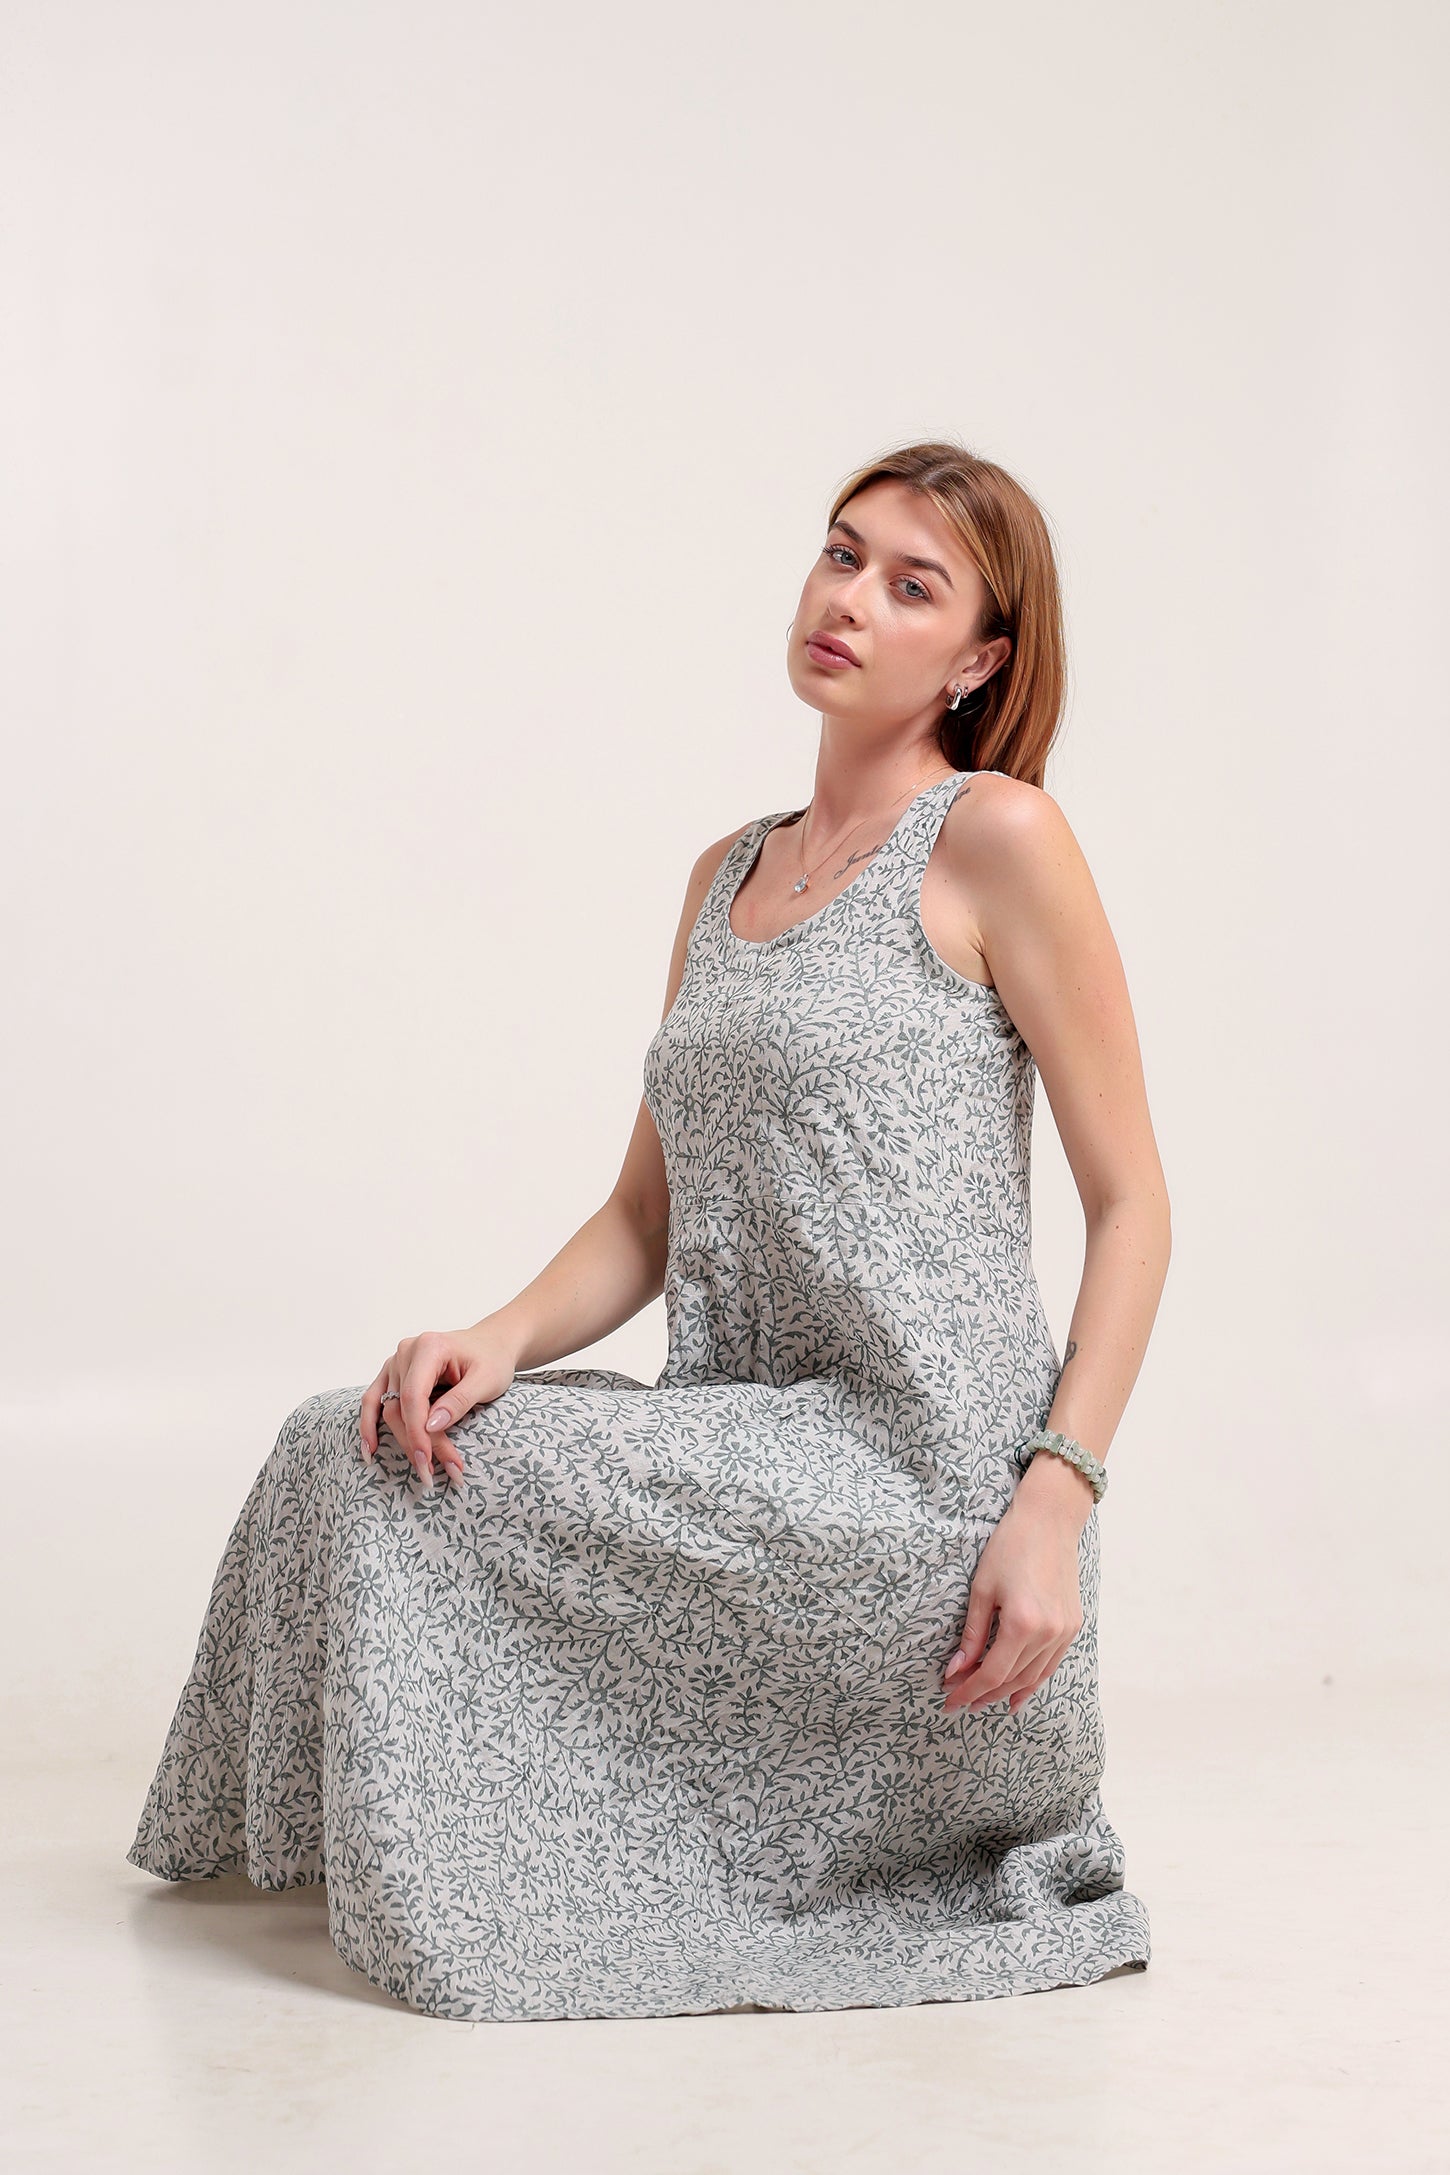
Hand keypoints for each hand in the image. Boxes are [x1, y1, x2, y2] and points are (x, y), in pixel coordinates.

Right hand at [359, 1322, 518, 1489]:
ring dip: (402, 1442)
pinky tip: (370, 1449)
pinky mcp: (393, 1374)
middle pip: (400, 1407)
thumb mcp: (487, 1380)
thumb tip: (430, 1426)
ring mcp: (396, 1362)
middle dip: (416, 1444)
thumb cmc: (492, 1360)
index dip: (417, 1432)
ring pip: (388, 1409)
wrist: (491, 1344)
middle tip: (434, 1474)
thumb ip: (459, 1401)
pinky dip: (370, 1425)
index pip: (413, 1396)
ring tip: (421, 1469)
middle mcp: (406, 1352)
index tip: (428, 1460)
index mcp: (429, 1347)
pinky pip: (374, 1400)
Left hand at [940, 1459, 1090, 1715]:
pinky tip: (1018, 1693)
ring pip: (1033, 1676)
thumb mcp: (982, 1589)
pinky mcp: (1072, 1626)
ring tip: (983, 1701)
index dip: (969, 1690)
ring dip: (1007, 1692)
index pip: (992, 1673)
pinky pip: (1050, 1665)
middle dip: (983, 1694)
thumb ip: (972, 1634)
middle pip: (1012, 1679)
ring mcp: (1065, 1632)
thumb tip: (956, 1670)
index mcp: (1023, 1624)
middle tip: (960, 1701)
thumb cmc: (1009, 1547)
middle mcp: (1049, 1633)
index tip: (949, 1700)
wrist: (1049, 1521)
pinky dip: (1033, 1681)